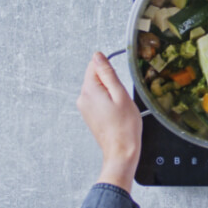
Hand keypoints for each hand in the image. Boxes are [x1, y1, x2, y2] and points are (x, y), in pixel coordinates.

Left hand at [76, 52, 141, 192]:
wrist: (121, 151)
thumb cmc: (125, 127)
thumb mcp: (120, 94)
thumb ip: (108, 73)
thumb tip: (98, 56)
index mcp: (89, 90)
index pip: (94, 65)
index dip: (110, 70)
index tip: (118, 82)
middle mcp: (82, 98)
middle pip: (95, 77)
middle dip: (110, 82)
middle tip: (121, 97)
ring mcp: (84, 107)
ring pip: (98, 88)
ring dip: (110, 93)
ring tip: (120, 107)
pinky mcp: (89, 115)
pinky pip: (98, 99)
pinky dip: (108, 102)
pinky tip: (116, 113)